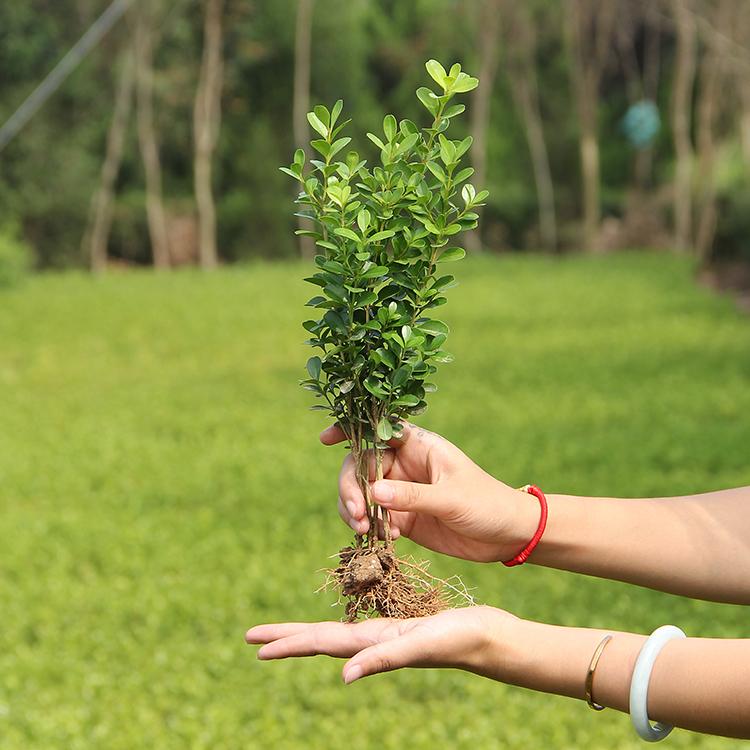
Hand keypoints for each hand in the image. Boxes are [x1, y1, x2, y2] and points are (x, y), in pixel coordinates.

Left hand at [246, 606, 515, 683]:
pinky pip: (361, 626)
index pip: (320, 643)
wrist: (490, 638)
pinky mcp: (401, 627)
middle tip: (252, 637)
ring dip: (308, 633)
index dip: (287, 642)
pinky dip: (343, 626)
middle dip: (286, 638)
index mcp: (372, 644)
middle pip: (320, 639)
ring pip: (337, 634)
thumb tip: (343, 678)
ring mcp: (386, 636)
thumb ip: (383, 659)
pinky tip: (342, 630)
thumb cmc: (460, 640)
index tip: (255, 645)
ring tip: (287, 633)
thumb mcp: (420, 646)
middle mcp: (373, 642)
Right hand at [320, 422, 540, 562]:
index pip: (377, 430)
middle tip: (357, 515)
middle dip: (350, 488)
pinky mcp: (402, 518)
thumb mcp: (451, 498)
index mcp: (418, 446)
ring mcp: (401, 492)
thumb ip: (413, 496)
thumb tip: (372, 494)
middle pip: (360, 466)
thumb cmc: (486, 504)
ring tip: (365, 532)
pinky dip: (369, 528)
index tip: (326, 440)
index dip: (350, 431)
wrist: (508, 535)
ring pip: (361, 494)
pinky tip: (385, 540)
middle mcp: (404, 465)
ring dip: (354, 511)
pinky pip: (373, 519)